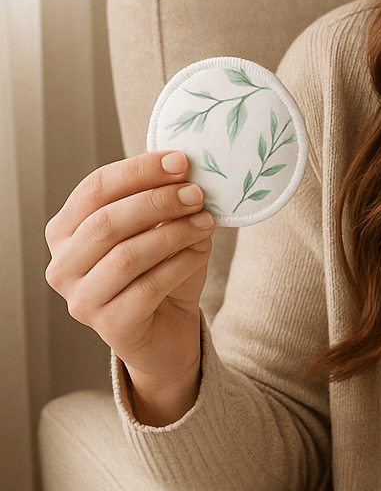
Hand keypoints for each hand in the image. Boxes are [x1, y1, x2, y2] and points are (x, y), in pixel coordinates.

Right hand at [45, 151, 215, 424]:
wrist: (167, 330)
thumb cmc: (159, 271)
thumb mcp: (157, 228)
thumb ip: (159, 201)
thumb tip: (184, 170)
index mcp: (66, 231)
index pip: (95, 189)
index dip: (139, 171)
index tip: (181, 161)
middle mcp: (63, 266)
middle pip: (107, 222)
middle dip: (157, 201)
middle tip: (197, 192)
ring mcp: (82, 300)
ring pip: (127, 255)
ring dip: (174, 232)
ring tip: (206, 221)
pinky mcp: (110, 326)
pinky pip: (148, 287)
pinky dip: (181, 264)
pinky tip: (201, 251)